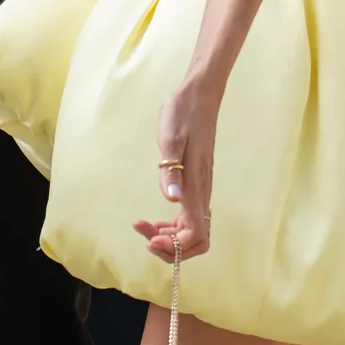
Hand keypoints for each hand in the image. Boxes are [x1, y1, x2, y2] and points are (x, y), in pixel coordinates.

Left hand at [134, 82, 217, 263]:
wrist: (198, 97)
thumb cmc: (182, 114)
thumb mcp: (170, 139)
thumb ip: (170, 171)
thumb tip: (171, 200)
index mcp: (196, 186)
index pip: (196, 234)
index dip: (175, 246)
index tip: (150, 239)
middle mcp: (201, 193)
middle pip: (195, 240)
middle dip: (170, 247)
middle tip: (143, 234)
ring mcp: (200, 190)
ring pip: (192, 232)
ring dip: (169, 237)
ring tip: (144, 226)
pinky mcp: (196, 185)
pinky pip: (188, 218)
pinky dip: (172, 226)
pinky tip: (155, 219)